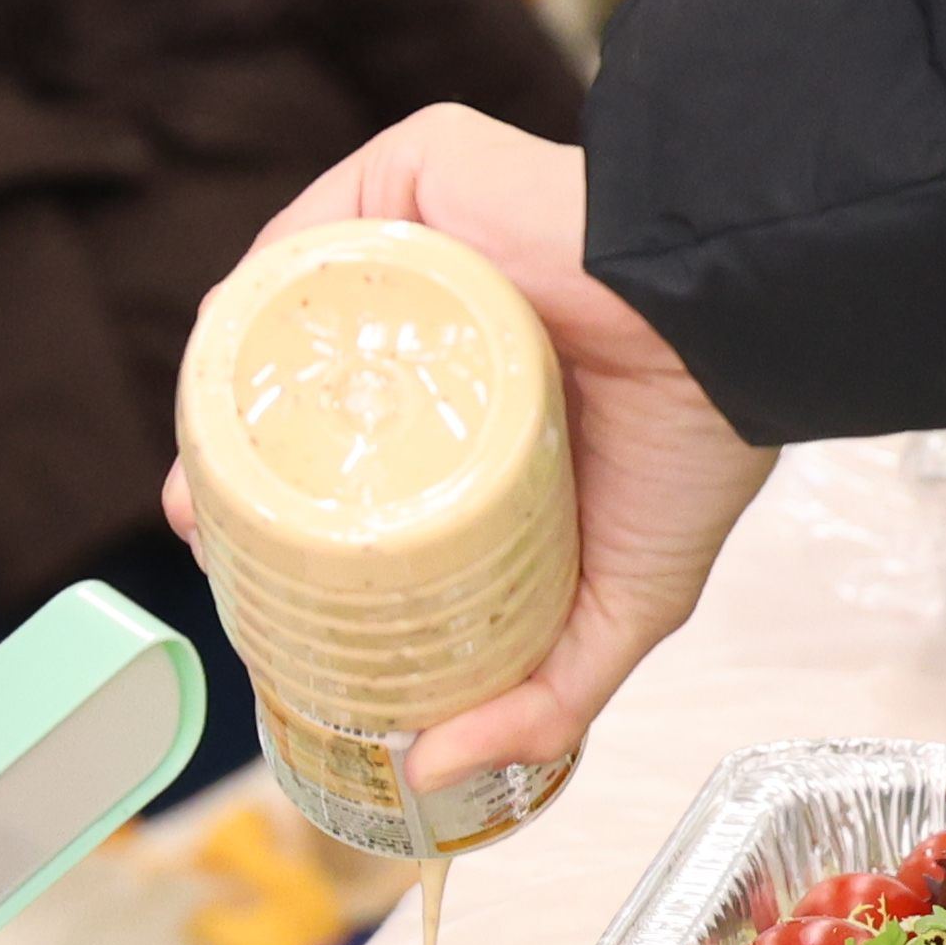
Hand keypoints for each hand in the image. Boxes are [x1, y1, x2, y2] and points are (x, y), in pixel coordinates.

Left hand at [169, 105, 772, 797]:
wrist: (746, 324)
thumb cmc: (702, 442)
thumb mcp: (615, 601)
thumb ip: (537, 695)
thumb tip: (430, 773)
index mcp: (470, 391)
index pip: (342, 440)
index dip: (270, 502)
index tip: (230, 564)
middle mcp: (434, 309)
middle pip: (297, 377)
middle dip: (225, 454)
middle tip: (199, 526)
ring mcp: (420, 235)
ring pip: (286, 315)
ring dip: (223, 388)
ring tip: (203, 470)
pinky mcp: (416, 171)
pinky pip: (309, 237)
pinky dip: (262, 300)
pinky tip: (240, 375)